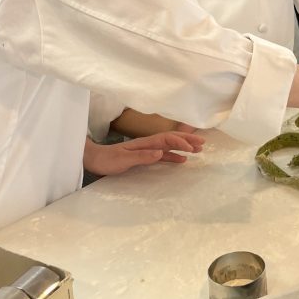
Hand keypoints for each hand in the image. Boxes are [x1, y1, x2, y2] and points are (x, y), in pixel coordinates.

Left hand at [83, 131, 203, 175]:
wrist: (94, 159)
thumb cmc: (107, 160)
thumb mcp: (123, 159)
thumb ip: (142, 156)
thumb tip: (160, 153)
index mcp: (145, 143)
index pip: (167, 139)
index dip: (180, 142)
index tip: (191, 149)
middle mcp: (148, 144)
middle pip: (172, 139)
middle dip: (187, 139)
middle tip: (203, 143)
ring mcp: (147, 150)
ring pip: (170, 146)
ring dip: (184, 147)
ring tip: (198, 150)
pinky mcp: (145, 157)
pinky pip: (164, 154)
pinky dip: (175, 156)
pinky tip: (182, 160)